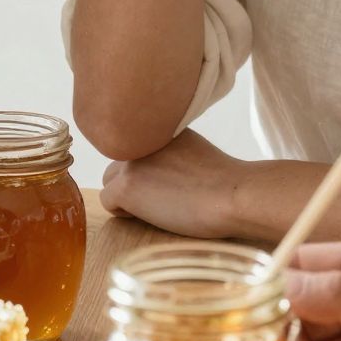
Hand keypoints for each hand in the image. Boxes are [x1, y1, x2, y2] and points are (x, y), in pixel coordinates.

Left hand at [100, 131, 246, 237]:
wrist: (232, 195)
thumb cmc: (226, 184)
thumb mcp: (195, 151)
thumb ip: (171, 152)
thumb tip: (157, 170)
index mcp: (160, 126)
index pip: (136, 147)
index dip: (148, 170)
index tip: (168, 182)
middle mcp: (141, 137)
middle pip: (118, 162)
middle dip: (133, 181)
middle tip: (161, 197)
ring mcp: (132, 161)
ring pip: (109, 180)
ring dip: (127, 195)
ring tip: (157, 206)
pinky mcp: (126, 185)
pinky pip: (107, 201)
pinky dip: (123, 212)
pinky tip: (150, 214)